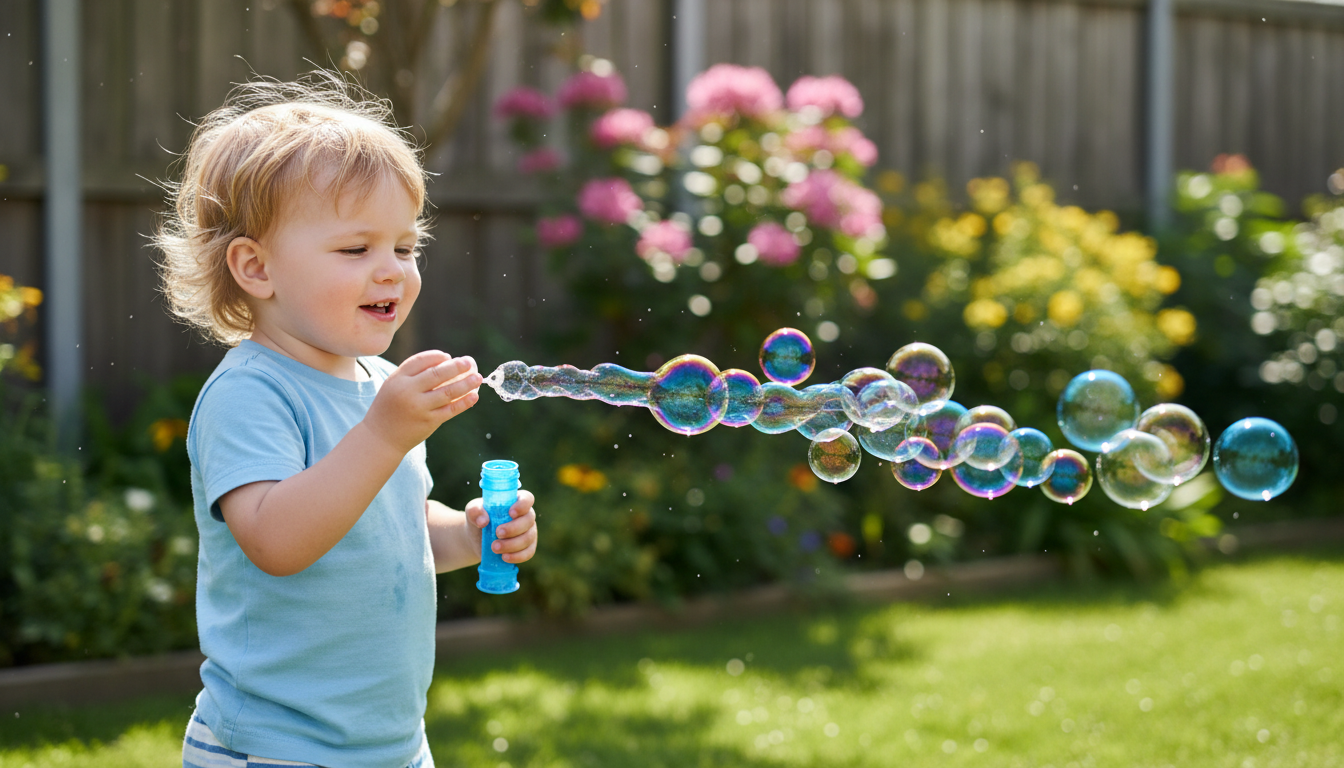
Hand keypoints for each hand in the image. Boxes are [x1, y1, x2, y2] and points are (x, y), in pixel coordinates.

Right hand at [362, 350, 480, 453]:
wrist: (381, 438)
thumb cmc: (390, 408)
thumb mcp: (393, 386)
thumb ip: (413, 375)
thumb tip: (445, 361)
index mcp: (397, 379)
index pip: (420, 360)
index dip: (436, 356)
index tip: (448, 356)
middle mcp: (407, 391)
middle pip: (437, 374)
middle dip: (456, 366)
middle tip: (469, 362)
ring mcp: (419, 407)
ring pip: (448, 392)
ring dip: (466, 383)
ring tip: (478, 377)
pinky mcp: (428, 421)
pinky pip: (450, 409)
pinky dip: (464, 402)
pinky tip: (474, 396)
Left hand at [466, 490, 537, 563]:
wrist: (476, 539)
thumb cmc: (478, 519)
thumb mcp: (472, 511)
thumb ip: (475, 511)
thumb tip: (483, 521)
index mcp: (516, 502)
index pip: (527, 499)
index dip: (522, 505)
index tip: (510, 513)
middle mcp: (526, 516)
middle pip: (529, 520)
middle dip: (514, 528)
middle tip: (497, 533)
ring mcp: (529, 532)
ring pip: (528, 538)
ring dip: (512, 544)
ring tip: (494, 548)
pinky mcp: (527, 548)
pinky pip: (528, 553)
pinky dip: (517, 556)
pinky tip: (504, 557)